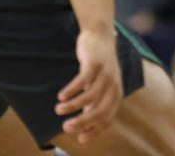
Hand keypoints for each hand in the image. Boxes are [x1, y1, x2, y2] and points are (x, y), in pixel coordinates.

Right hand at [56, 28, 122, 142]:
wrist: (100, 35)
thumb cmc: (99, 64)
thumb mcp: (101, 84)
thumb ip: (95, 102)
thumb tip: (85, 123)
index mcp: (116, 93)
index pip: (107, 118)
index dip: (94, 130)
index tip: (80, 139)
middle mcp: (113, 85)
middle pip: (99, 111)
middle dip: (82, 122)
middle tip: (66, 128)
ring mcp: (105, 74)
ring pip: (89, 97)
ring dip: (72, 106)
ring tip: (59, 109)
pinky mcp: (95, 63)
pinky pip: (82, 81)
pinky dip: (71, 90)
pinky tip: (61, 95)